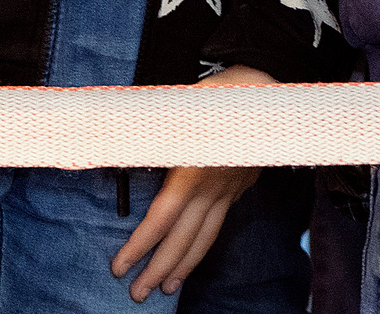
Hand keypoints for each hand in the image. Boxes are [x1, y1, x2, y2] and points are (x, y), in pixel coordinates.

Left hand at [110, 66, 274, 299]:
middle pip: (183, 240)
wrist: (268, 86)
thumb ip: (149, 131)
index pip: (161, 221)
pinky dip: (204, 244)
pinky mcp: (241, 186)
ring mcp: (230, 190)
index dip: (139, 247)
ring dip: (184, 266)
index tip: (119, 266)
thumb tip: (112, 143)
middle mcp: (213, 188)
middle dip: (158, 270)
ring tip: (167, 287)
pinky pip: (219, 224)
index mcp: (193, 172)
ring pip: (206, 238)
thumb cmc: (218, 92)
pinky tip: (194, 254)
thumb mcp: (178, 107)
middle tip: (138, 294)